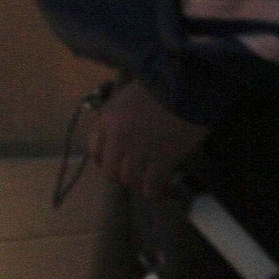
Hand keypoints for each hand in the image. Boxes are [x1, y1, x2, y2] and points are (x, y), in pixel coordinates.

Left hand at [89, 81, 206, 201]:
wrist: (183, 87)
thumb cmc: (155, 88)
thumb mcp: (124, 98)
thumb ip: (116, 118)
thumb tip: (116, 139)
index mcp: (107, 119)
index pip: (94, 150)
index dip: (103, 160)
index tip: (113, 163)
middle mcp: (118, 137)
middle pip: (110, 170)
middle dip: (120, 174)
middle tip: (132, 174)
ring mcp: (139, 150)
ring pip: (129, 180)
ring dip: (137, 183)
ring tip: (146, 182)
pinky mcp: (162, 160)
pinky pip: (151, 186)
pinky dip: (154, 192)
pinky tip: (158, 191)